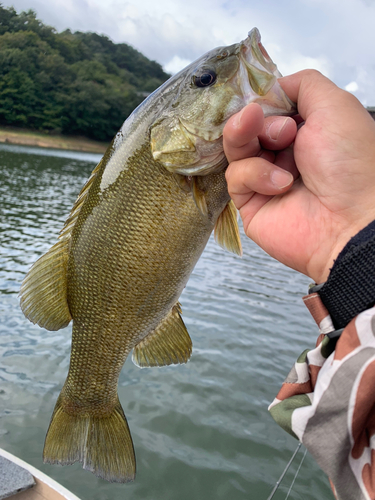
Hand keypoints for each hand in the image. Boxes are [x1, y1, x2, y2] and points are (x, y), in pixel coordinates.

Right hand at [224, 69, 374, 283]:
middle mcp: (284, 154)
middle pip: (247, 126)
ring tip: (275, 140)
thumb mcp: (335, 105)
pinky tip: (282, 184)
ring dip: (247, 138)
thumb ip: (303, 85)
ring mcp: (265, 179)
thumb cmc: (351, 163)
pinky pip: (236, 177)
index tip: (267, 100)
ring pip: (236, 148)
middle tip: (283, 130)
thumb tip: (273, 86)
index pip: (267, 108)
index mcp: (305, 132)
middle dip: (257, 119)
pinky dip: (256, 175)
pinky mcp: (250, 203)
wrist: (351, 220)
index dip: (262, 101)